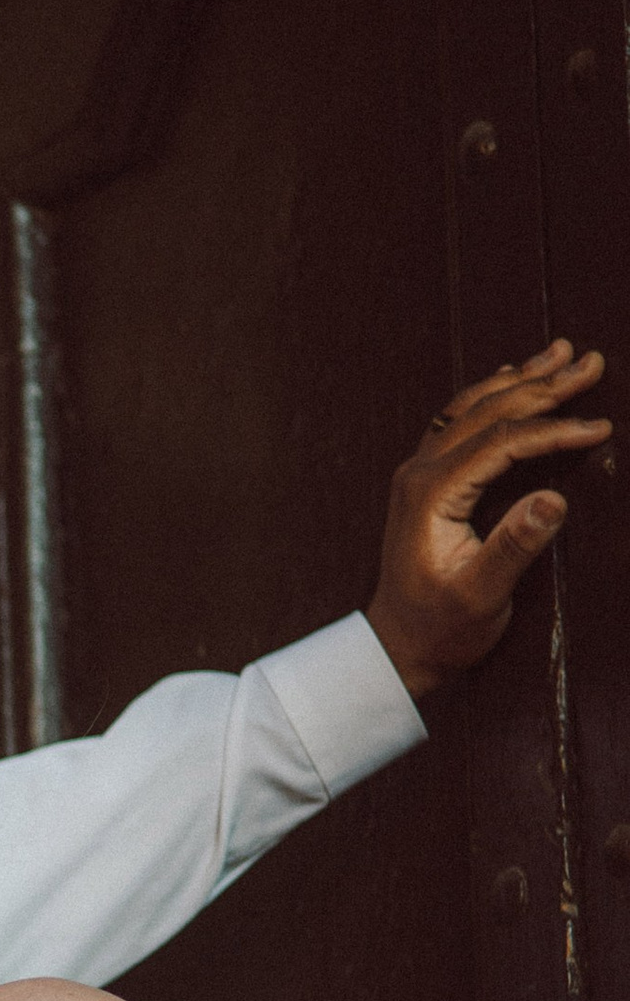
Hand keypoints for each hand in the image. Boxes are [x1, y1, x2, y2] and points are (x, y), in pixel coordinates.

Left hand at [367, 338, 608, 697]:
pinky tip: (512, 378)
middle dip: (543, 384)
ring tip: (560, 352)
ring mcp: (418, 474)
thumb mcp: (482, 596)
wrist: (399, 647)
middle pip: (487, 412)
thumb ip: (515, 546)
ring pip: (471, 408)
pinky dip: (492, 397)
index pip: (502, 443)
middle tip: (591, 361)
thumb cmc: (441, 628)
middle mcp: (419, 473)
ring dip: (519, 379)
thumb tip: (554, 500)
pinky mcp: (425, 482)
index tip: (600, 428)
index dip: (554, 430)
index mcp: (432, 494)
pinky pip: (458, 422)